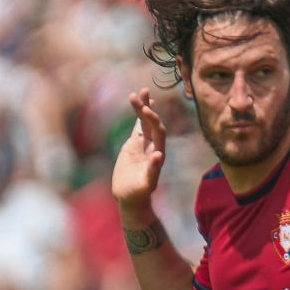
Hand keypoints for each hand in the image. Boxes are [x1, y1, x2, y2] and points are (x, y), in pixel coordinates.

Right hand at [112, 89, 166, 211]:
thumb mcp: (146, 183)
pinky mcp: (134, 145)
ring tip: (140, 92)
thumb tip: (159, 155)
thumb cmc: (138, 193)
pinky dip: (138, 116)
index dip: (153, 120)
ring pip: (145, 122)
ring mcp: (144, 144)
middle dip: (148, 108)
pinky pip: (138, 127)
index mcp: (158, 153)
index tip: (145, 110)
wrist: (131, 197)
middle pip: (153, 123)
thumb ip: (153, 170)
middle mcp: (153, 146)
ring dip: (143, 107)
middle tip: (142, 93)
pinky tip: (140, 104)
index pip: (158, 132)